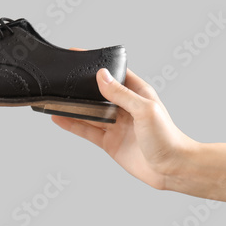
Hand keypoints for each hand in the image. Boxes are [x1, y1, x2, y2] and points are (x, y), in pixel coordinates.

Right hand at [52, 68, 197, 189]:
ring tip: (54, 99)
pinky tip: (59, 118)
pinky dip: (72, 125)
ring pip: (88, 113)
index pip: (115, 74)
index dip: (98, 65)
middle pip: (97, 94)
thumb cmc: (167, 137)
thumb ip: (121, 94)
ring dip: (72, 107)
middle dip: (81, 87)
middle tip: (61, 79)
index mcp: (137, 94)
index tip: (80, 57)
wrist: (171, 168)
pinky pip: (86, 130)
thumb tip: (101, 76)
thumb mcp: (144, 110)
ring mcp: (115, 125)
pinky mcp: (108, 142)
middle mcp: (125, 108)